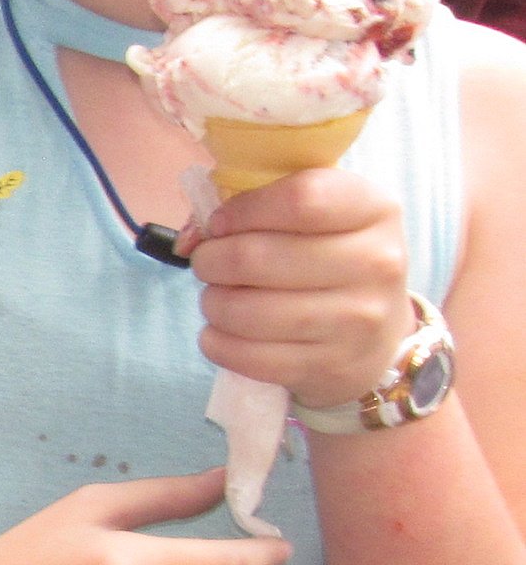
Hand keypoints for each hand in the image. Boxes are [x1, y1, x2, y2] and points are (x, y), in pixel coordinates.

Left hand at [181, 167, 411, 411]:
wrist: (376, 336)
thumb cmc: (329, 261)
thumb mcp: (314, 218)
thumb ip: (250, 209)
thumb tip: (189, 239)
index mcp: (373, 210)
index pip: (299, 199)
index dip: (243, 210)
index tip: (221, 223)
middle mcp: (375, 262)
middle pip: (256, 257)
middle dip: (211, 261)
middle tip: (207, 264)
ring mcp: (356, 318)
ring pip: (247, 311)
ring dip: (212, 303)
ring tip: (216, 299)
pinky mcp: (330, 365)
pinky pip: (249, 356)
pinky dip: (217, 343)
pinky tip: (219, 333)